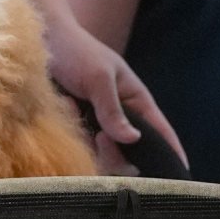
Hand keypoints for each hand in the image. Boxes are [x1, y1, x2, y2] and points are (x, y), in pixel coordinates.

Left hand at [43, 10, 180, 163]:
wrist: (38, 44)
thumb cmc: (76, 52)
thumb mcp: (98, 77)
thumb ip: (112, 110)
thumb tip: (133, 140)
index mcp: (136, 102)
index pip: (161, 132)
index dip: (172, 152)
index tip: (181, 173)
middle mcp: (120, 118)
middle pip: (130, 155)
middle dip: (117, 155)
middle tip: (99, 138)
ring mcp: (97, 127)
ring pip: (104, 157)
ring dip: (90, 145)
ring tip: (75, 114)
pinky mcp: (75, 131)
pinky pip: (80, 150)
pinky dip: (72, 140)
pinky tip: (64, 113)